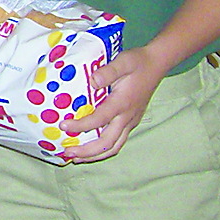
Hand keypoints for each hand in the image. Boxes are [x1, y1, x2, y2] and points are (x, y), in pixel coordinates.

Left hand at [62, 46, 166, 161]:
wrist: (157, 64)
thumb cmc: (137, 62)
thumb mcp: (123, 61)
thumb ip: (107, 72)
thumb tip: (92, 81)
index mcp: (122, 103)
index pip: (99, 120)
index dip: (80, 126)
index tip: (63, 125)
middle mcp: (127, 117)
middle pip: (107, 143)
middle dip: (86, 151)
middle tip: (67, 152)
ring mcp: (131, 121)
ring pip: (114, 147)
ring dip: (95, 155)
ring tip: (76, 157)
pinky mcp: (131, 122)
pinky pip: (117, 141)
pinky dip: (103, 149)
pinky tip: (90, 148)